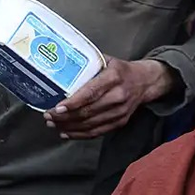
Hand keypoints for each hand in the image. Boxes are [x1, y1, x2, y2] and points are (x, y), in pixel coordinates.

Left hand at [44, 59, 176, 139]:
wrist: (146, 81)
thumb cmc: (120, 70)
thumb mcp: (106, 60)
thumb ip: (86, 64)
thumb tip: (57, 64)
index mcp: (114, 77)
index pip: (91, 93)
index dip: (73, 102)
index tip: (57, 108)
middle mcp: (119, 96)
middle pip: (87, 111)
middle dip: (64, 117)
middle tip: (48, 116)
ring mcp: (120, 111)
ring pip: (90, 124)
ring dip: (68, 126)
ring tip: (52, 124)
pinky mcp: (120, 122)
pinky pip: (97, 132)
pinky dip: (79, 134)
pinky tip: (66, 132)